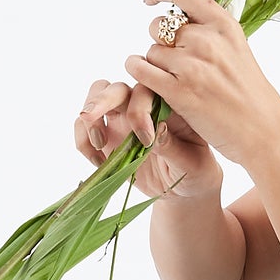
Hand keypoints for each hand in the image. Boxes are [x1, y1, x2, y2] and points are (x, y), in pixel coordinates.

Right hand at [73, 76, 221, 203]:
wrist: (184, 190)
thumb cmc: (196, 171)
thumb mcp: (194, 163)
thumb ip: (174, 147)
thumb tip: (157, 132)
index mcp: (167, 104)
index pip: (146, 91)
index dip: (139, 111)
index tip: (146, 141)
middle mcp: (142, 105)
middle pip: (115, 88)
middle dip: (100, 100)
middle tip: (90, 117)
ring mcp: (122, 119)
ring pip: (96, 97)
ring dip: (89, 116)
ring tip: (98, 142)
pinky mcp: (107, 137)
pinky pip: (84, 128)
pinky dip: (83, 141)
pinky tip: (99, 162)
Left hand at [123, 0, 279, 177]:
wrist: (264, 132)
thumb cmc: (251, 95)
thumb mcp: (237, 49)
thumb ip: (210, 31)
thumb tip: (178, 21)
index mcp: (223, 24)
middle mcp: (207, 39)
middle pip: (159, 26)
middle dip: (161, 43)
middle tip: (175, 63)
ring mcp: (192, 65)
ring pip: (151, 52)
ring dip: (154, 65)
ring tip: (174, 82)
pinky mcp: (179, 91)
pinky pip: (142, 71)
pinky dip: (138, 72)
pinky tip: (145, 79)